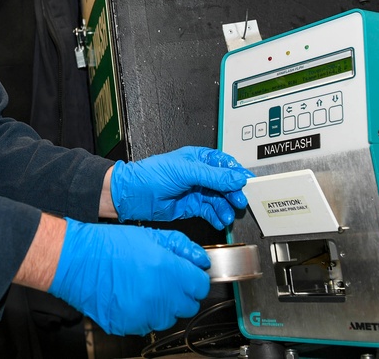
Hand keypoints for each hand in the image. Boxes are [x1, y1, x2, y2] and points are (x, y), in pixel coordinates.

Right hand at [48, 219, 210, 335]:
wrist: (76, 261)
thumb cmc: (107, 245)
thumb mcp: (149, 235)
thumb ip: (181, 247)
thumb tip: (200, 259)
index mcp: (168, 271)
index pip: (200, 286)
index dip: (194, 279)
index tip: (187, 275)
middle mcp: (159, 296)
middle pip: (188, 306)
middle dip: (181, 294)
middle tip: (166, 280)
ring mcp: (144, 314)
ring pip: (168, 318)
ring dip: (163, 306)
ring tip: (144, 287)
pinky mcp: (129, 326)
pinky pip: (147, 324)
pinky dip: (143, 314)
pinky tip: (130, 296)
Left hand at [110, 146, 254, 228]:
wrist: (132, 195)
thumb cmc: (151, 175)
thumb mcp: (186, 171)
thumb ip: (213, 176)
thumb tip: (235, 177)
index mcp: (198, 158)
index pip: (224, 163)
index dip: (236, 172)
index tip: (247, 182)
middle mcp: (198, 174)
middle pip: (224, 183)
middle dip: (233, 192)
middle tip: (239, 201)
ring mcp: (195, 191)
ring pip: (218, 199)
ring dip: (225, 207)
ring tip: (227, 215)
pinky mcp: (190, 207)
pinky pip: (209, 211)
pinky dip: (216, 216)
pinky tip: (220, 220)